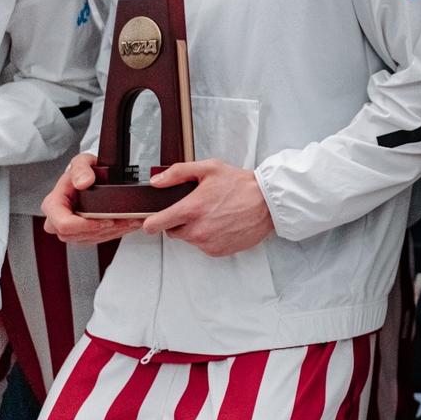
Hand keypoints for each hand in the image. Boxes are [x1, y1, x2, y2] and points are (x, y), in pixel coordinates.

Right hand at [41, 153, 142, 244]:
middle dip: (101, 230)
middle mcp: (57, 219)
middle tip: (122, 221)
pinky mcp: (81, 232)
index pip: (64, 224)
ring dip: (111, 232)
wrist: (90, 176)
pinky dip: (113, 232)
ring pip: (88, 239)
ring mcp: (69, 228)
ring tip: (129, 221)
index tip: (105, 220)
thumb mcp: (83, 162)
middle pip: (76, 235)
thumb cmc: (83, 170)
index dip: (85, 226)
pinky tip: (125, 224)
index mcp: (53, 204)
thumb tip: (83, 182)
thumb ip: (82, 168)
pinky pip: (96, 239)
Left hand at [141, 159, 274, 256]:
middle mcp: (197, 229)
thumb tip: (156, 181)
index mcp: (191, 209)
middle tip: (198, 209)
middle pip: (172, 232)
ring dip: (196, 230)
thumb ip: (178, 173)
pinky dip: (209, 237)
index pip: (154, 224)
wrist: (269, 202)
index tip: (155, 219)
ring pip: (189, 239)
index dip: (152, 221)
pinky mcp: (218, 251)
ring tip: (215, 215)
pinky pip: (204, 246)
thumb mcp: (210, 168)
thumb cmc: (242, 185)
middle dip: (179, 222)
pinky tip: (222, 224)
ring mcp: (207, 243)